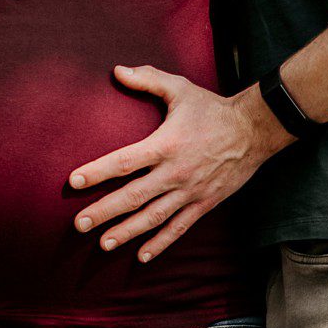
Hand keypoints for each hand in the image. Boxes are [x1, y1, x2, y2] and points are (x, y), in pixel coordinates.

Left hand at [67, 66, 283, 262]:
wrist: (254, 130)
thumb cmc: (212, 108)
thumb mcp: (180, 88)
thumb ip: (147, 79)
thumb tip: (116, 71)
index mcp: (165, 145)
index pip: (124, 161)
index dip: (96, 172)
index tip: (73, 182)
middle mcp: (175, 172)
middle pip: (133, 196)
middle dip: (104, 212)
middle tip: (78, 225)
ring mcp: (190, 191)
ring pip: (154, 217)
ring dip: (127, 232)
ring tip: (103, 244)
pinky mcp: (204, 203)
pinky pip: (179, 228)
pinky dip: (161, 243)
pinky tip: (142, 256)